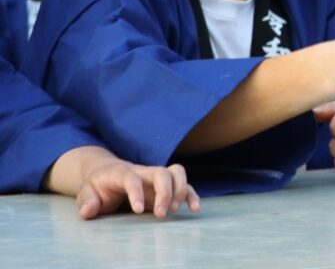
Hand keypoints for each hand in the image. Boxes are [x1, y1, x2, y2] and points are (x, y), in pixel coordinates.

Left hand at [73, 150, 199, 219]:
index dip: (137, 193)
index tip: (138, 211)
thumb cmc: (98, 185)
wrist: (108, 172)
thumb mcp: (87, 192)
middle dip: (165, 192)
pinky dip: (191, 194)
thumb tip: (88, 210)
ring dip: (180, 190)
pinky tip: (194, 207)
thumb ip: (87, 201)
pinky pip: (183, 184)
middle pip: (160, 172)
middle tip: (161, 214)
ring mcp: (155, 177)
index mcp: (122, 173)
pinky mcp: (165, 185)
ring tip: (175, 210)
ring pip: (176, 172)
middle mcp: (143, 172)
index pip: (132, 179)